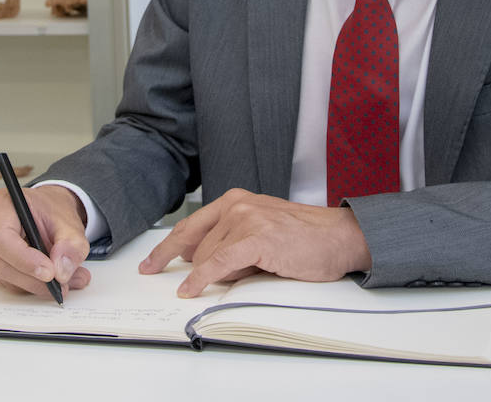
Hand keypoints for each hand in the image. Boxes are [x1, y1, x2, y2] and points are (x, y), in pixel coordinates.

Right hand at [0, 184, 92, 295]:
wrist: (46, 212)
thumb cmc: (50, 211)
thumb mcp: (70, 223)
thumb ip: (70, 245)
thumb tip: (61, 271)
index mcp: (1, 204)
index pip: (1, 237)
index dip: (24, 259)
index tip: (49, 273)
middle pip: (1, 262)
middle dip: (34, 278)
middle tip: (63, 284)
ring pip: (5, 276)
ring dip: (35, 285)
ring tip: (65, 283)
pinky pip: (6, 281)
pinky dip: (29, 285)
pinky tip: (49, 281)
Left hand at [139, 188, 372, 297]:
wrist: (340, 238)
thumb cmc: (305, 239)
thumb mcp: (261, 232)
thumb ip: (231, 241)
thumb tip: (198, 262)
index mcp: (236, 200)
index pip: (191, 225)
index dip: (166, 247)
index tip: (150, 263)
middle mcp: (236, 204)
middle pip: (195, 244)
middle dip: (188, 267)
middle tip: (165, 279)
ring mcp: (245, 219)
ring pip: (207, 256)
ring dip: (218, 275)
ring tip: (255, 269)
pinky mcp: (255, 238)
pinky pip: (217, 263)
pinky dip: (201, 279)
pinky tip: (190, 290)